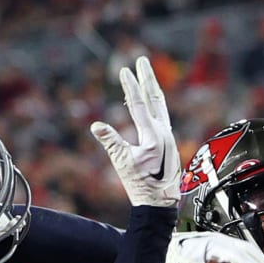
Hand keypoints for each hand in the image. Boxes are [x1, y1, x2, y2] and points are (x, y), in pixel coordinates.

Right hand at [90, 56, 180, 208]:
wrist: (161, 203)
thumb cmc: (143, 187)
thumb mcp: (123, 164)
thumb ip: (111, 142)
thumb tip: (96, 125)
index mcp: (153, 136)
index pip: (139, 104)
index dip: (130, 86)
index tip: (124, 70)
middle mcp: (163, 132)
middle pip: (154, 98)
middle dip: (147, 77)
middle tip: (141, 59)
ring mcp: (167, 136)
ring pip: (160, 105)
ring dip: (151, 88)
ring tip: (146, 75)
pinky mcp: (168, 142)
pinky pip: (160, 115)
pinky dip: (153, 104)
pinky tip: (148, 103)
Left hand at [165, 232, 263, 262]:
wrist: (155, 242)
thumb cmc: (166, 254)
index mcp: (211, 242)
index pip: (238, 255)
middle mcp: (218, 240)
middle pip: (248, 251)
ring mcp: (219, 243)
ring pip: (247, 251)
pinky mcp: (218, 248)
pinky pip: (241, 254)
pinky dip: (254, 262)